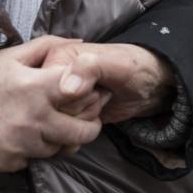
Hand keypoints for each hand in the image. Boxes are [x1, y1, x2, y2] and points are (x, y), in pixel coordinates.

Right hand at [0, 36, 106, 171]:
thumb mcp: (9, 56)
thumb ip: (47, 47)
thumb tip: (79, 41)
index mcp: (33, 88)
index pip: (81, 92)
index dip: (91, 91)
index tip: (91, 92)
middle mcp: (31, 120)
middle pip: (80, 132)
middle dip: (89, 127)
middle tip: (88, 121)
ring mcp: (21, 145)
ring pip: (60, 149)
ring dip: (61, 140)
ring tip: (56, 127)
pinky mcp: (11, 163)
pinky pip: (35, 160)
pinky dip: (36, 150)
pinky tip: (28, 137)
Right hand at [44, 42, 174, 123]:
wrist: (147, 86)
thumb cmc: (134, 67)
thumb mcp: (117, 63)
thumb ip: (90, 68)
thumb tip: (66, 89)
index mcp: (56, 57)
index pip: (45, 90)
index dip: (72, 97)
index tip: (93, 87)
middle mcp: (51, 78)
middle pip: (50, 110)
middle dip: (80, 109)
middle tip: (100, 93)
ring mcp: (58, 99)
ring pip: (56, 125)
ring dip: (83, 120)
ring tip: (100, 102)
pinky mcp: (66, 115)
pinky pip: (61, 135)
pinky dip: (80, 132)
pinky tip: (95, 117)